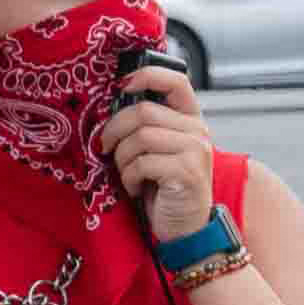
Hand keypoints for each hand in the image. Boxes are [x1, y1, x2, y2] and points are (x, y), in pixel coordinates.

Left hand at [109, 58, 221, 244]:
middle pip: (144, 111)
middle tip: (105, 147)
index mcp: (190, 119)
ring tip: (127, 173)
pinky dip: (129, 177)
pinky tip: (135, 188)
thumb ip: (146, 126)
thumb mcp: (158, 151)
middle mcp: (198, 130)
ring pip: (140, 137)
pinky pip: (143, 163)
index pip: (176, 80)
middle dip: (115, 129)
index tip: (122, 86)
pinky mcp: (187, 172)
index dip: (146, 75)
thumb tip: (111, 107)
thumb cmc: (163, 188)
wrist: (186, 229)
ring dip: (122, 158)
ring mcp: (196, 151)